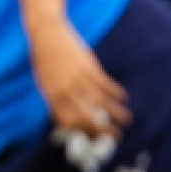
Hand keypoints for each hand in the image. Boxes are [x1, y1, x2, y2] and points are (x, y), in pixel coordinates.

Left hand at [30, 16, 128, 139]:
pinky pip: (106, 85)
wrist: (47, 34)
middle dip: (103, 130)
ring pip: (101, 103)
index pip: (69, 122)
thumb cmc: (45, 60)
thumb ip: (54, 101)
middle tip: (115, 136)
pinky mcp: (89, 67)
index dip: (83, 132)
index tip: (93, 137)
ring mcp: (78, 79)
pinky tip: (123, 98)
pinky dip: (116, 94)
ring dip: (116, 113)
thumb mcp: (44, 83)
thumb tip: (62, 122)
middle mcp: (65, 90)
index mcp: (52, 96)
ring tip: (126, 121)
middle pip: (87, 117)